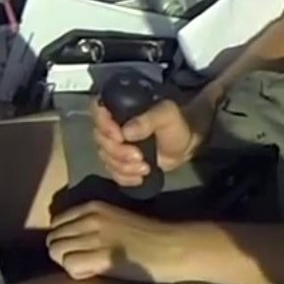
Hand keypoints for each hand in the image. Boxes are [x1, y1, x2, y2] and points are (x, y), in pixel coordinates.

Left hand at [46, 199, 187, 281]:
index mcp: (93, 206)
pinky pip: (69, 266)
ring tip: (91, 267)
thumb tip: (69, 241)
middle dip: (63, 254)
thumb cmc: (150, 237)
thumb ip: (91, 225)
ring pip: (57, 252)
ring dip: (69, 264)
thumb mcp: (116, 220)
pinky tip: (96, 273)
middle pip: (53, 238)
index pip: (56, 223)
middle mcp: (90, 218)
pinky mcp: (102, 257)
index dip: (64, 240)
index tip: (80, 250)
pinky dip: (78, 273)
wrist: (174, 247)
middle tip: (84, 262)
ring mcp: (95, 236)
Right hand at [93, 93, 210, 187]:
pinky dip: (125, 177)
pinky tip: (140, 177)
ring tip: (145, 167)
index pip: (98, 110)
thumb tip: (126, 132)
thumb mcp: (167, 115)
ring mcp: (115, 144)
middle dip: (119, 152)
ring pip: (105, 157)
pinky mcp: (120, 161)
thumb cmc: (177, 123)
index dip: (104, 125)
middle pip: (100, 139)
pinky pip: (112, 171)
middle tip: (139, 156)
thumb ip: (148, 120)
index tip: (120, 137)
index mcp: (121, 106)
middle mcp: (113, 124)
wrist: (186, 144)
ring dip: (124, 166)